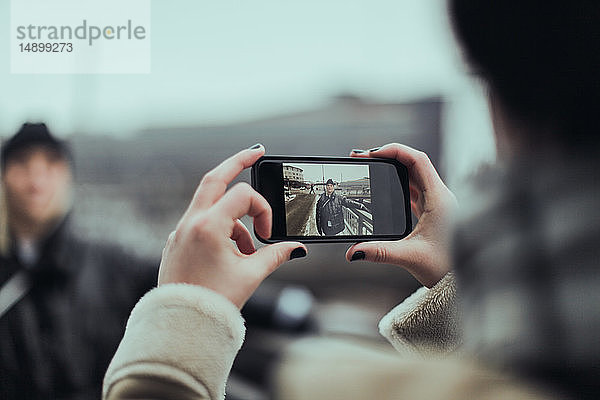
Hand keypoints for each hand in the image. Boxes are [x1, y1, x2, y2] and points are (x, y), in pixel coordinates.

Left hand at [158, 145, 306, 307]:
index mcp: (208, 226)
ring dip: (233, 219)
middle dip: (237, 162)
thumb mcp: (250, 275)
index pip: (243, 196)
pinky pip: (200, 223)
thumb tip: (296, 248)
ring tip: (245, 252)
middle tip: (256, 151)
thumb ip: (275, 254)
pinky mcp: (175, 242)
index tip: (267, 234)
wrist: (181, 325)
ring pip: (209, 204)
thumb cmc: (214, 302)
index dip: (262, 210)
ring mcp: (179, 231)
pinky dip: (218, 229)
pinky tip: (227, 254)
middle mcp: (190, 223)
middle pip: (214, 178)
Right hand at [347, 144, 456, 287]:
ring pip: (415, 176)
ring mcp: (439, 203)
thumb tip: (353, 252)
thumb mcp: (410, 258)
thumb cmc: (447, 268)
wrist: (462, 281)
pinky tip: (387, 190)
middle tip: (366, 158)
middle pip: (414, 164)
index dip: (394, 150)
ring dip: (394, 171)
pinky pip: (417, 190)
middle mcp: (441, 196)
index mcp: (440, 199)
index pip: (418, 160)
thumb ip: (380, 252)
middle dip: (389, 157)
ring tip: (373, 170)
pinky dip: (400, 186)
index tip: (372, 153)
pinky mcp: (434, 212)